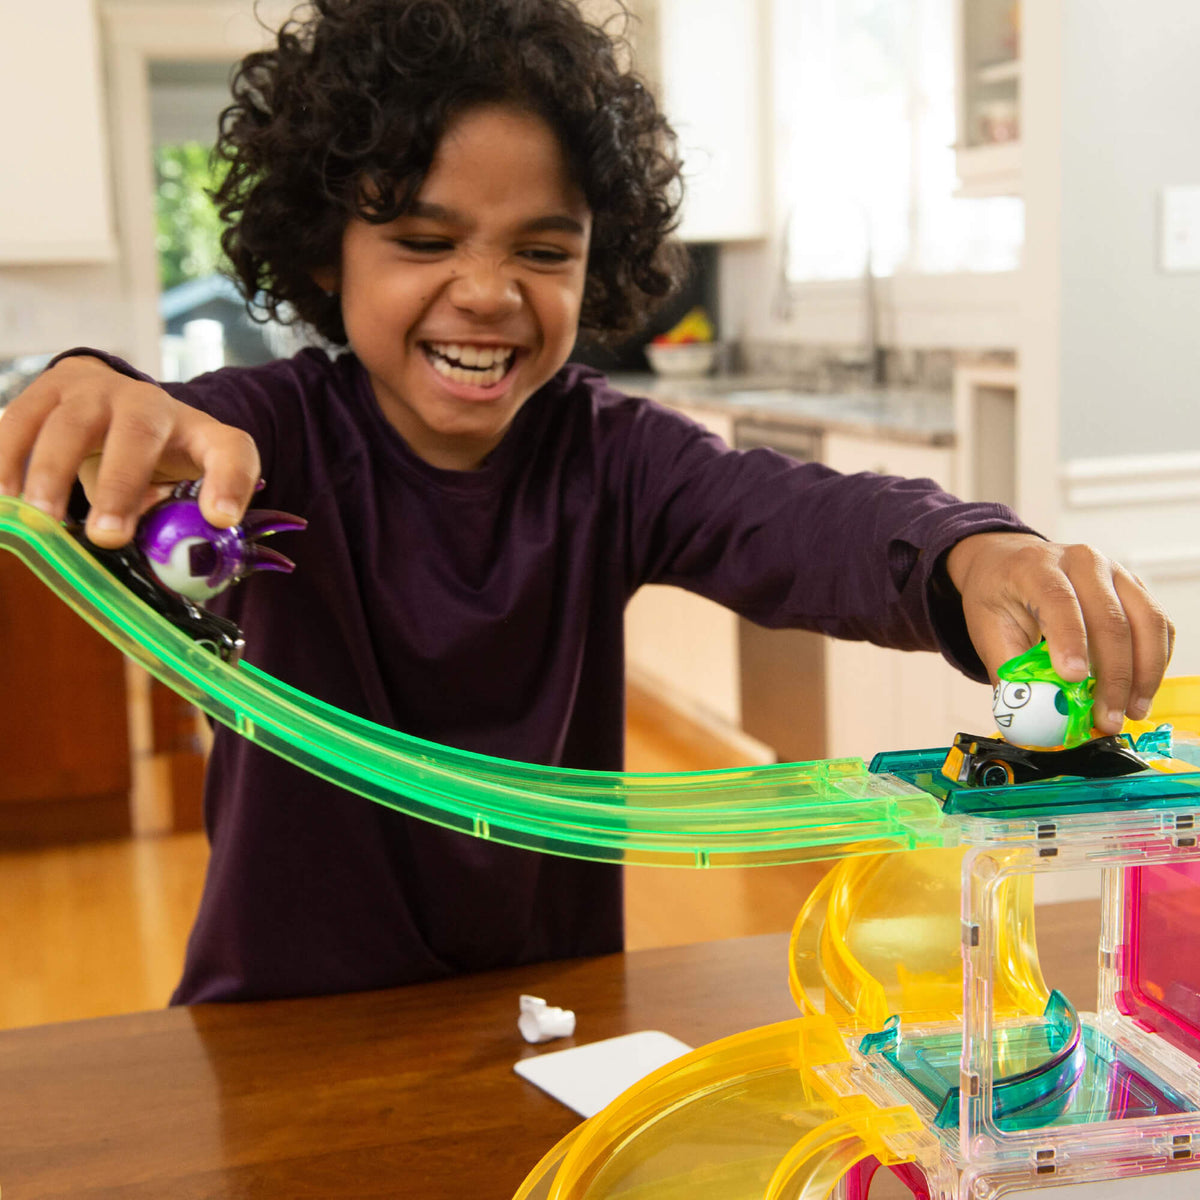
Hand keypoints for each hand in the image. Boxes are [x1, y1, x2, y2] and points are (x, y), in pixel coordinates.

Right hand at [0, 355, 259, 547]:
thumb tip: (156, 550)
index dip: (231, 482)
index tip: (219, 519)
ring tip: (44, 519)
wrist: (112, 398)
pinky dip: (10, 457)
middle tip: (107, 536)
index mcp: (199, 433)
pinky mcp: (49, 388)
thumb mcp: (177, 485)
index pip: (233, 451)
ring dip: (54, 472)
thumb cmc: (154, 458)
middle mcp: (151, 403)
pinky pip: (24, 420)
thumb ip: (172, 515)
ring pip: (73, 424)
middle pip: (139, 434)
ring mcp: (97, 391)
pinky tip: (8, 496)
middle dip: (121, 486)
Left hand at [945, 532, 1174, 734]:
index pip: (1058, 600)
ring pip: (1146, 621)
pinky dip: (1155, 661)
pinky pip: (1158, 625)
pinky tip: (1141, 691)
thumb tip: (1029, 716)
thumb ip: (1009, 670)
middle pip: (1110, 617)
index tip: (1073, 679)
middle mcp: (1081, 562)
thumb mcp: (987, 628)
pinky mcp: (1135, 587)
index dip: (1070, 640)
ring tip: (1131, 711)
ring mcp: (1114, 572)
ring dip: (1144, 673)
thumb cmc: (998, 596)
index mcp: (1036, 567)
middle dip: (1113, 675)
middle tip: (1107, 717)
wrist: (1009, 564)